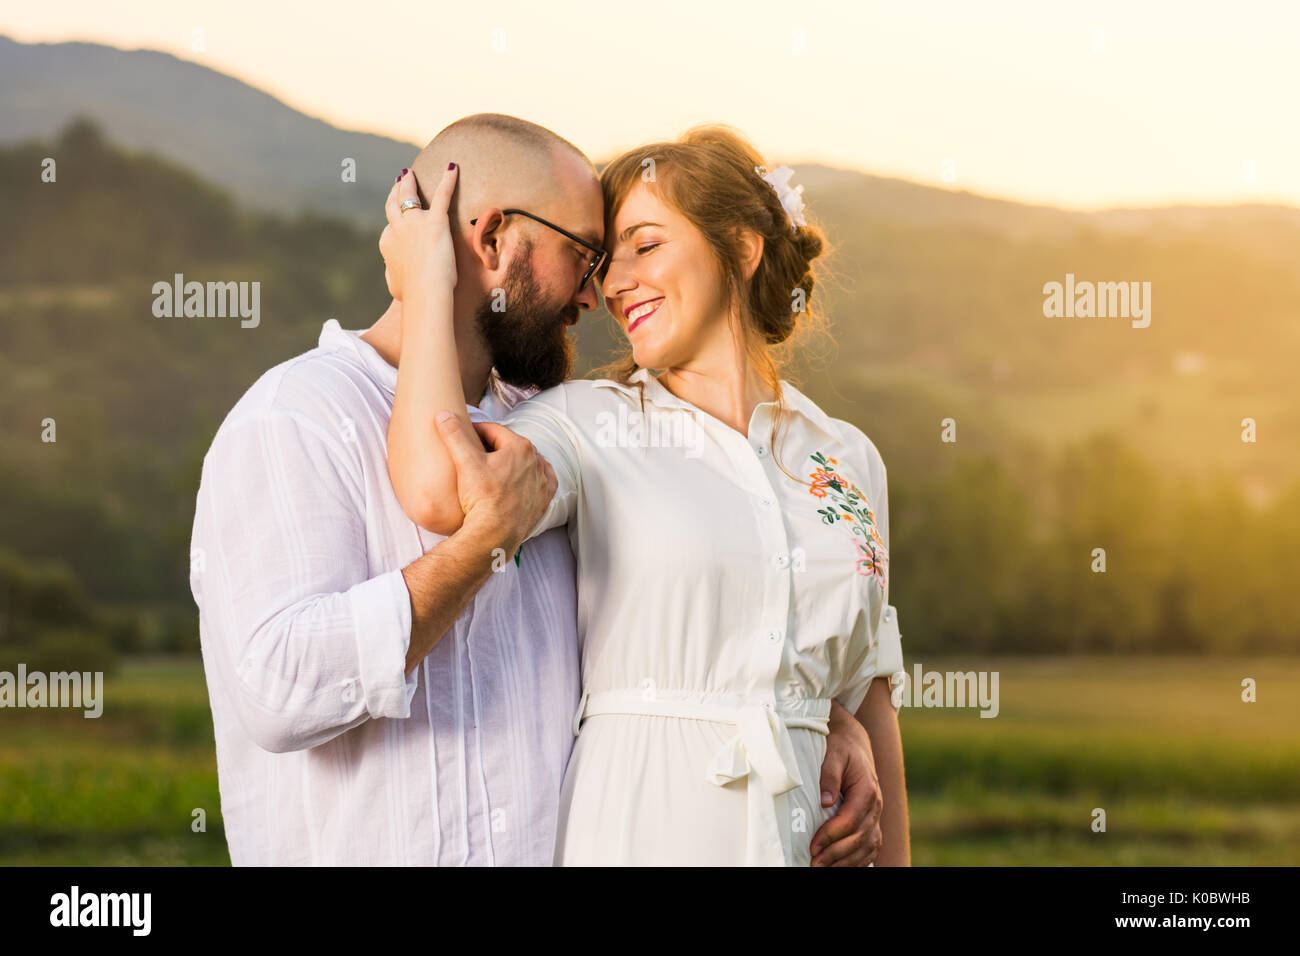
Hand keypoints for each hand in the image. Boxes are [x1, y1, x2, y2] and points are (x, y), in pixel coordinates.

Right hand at [379, 164, 457, 304]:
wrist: (425, 291)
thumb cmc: (412, 293)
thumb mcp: (395, 283)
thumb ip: (393, 273)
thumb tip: (393, 273)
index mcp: (387, 242)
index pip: (391, 227)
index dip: (396, 222)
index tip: (400, 219)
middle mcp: (397, 228)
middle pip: (394, 204)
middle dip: (395, 190)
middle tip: (399, 180)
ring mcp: (415, 222)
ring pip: (409, 194)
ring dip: (409, 182)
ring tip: (410, 174)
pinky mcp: (436, 221)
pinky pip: (442, 195)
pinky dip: (448, 180)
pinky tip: (453, 168)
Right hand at [434, 412, 556, 552]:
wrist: (495, 535)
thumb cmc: (482, 498)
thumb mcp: (465, 462)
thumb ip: (454, 435)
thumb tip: (444, 415)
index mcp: (520, 447)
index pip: (494, 431)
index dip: (476, 430)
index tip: (464, 434)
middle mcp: (536, 461)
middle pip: (510, 447)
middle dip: (494, 447)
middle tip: (475, 454)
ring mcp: (542, 482)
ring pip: (525, 464)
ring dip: (512, 463)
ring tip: (494, 470)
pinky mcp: (544, 500)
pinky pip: (539, 484)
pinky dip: (530, 480)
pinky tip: (519, 483)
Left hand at [810, 699, 883, 865]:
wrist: (853, 742)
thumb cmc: (840, 747)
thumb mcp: (833, 754)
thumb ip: (829, 775)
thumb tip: (825, 801)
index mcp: (867, 789)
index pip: (851, 820)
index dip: (831, 835)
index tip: (813, 845)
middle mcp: (876, 805)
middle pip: (860, 838)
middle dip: (836, 854)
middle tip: (814, 863)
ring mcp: (876, 815)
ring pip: (868, 846)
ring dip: (847, 861)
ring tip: (824, 868)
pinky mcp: (872, 821)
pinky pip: (871, 847)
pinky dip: (859, 861)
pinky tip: (841, 867)